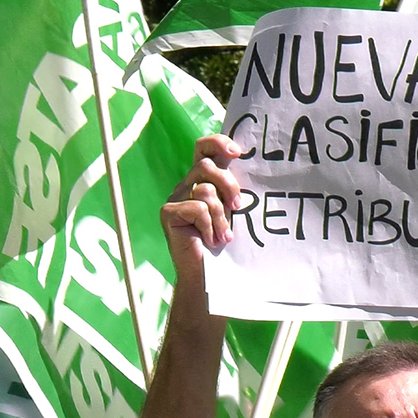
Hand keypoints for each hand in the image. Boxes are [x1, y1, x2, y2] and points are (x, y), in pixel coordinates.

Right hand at [163, 134, 244, 264]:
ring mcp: (175, 198)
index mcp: (202, 180)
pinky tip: (208, 241)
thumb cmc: (222, 242)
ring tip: (223, 236)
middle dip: (228, 184)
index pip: (203, 149)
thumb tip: (249, 168)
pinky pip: (197, 208)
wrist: (205, 273)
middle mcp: (187, 185)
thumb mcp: (231, 211)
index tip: (237, 153)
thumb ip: (233, 190)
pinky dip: (208, 226)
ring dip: (221, 216)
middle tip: (237, 207)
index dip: (217, 143)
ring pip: (204, 190)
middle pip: (205, 165)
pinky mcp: (168, 212)